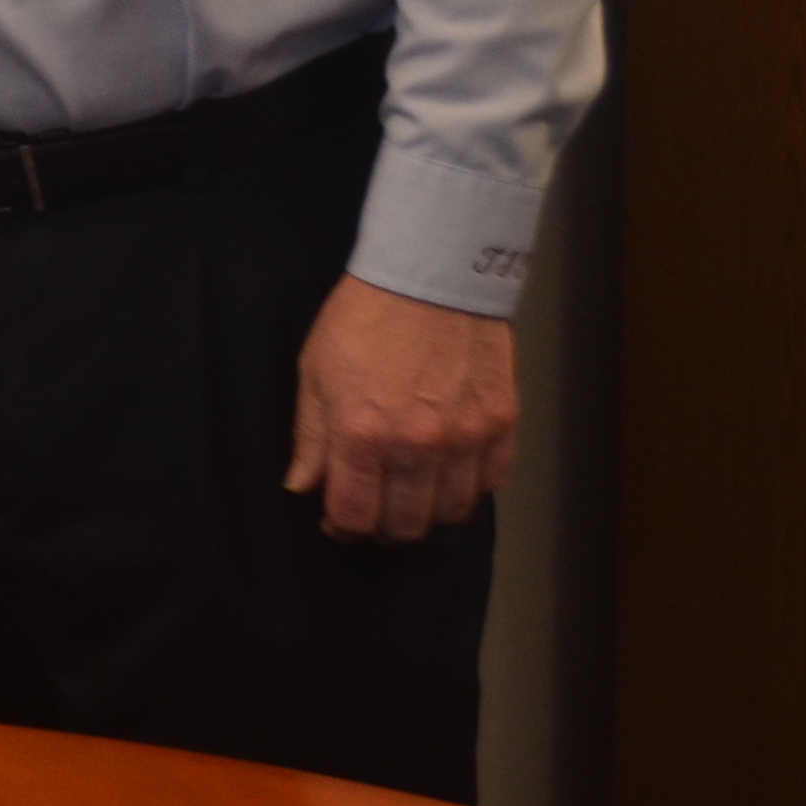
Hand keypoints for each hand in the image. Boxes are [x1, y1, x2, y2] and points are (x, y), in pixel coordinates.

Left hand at [284, 273, 518, 541]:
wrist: (430, 277)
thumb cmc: (363, 319)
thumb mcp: (315, 373)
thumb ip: (311, 438)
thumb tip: (303, 487)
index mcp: (363, 435)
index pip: (354, 515)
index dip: (342, 528)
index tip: (338, 520)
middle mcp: (417, 448)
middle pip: (406, 526)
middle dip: (384, 528)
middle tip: (375, 510)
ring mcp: (466, 440)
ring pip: (452, 513)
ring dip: (429, 514)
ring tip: (412, 496)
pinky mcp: (502, 425)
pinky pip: (490, 484)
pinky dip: (469, 489)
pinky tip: (449, 474)